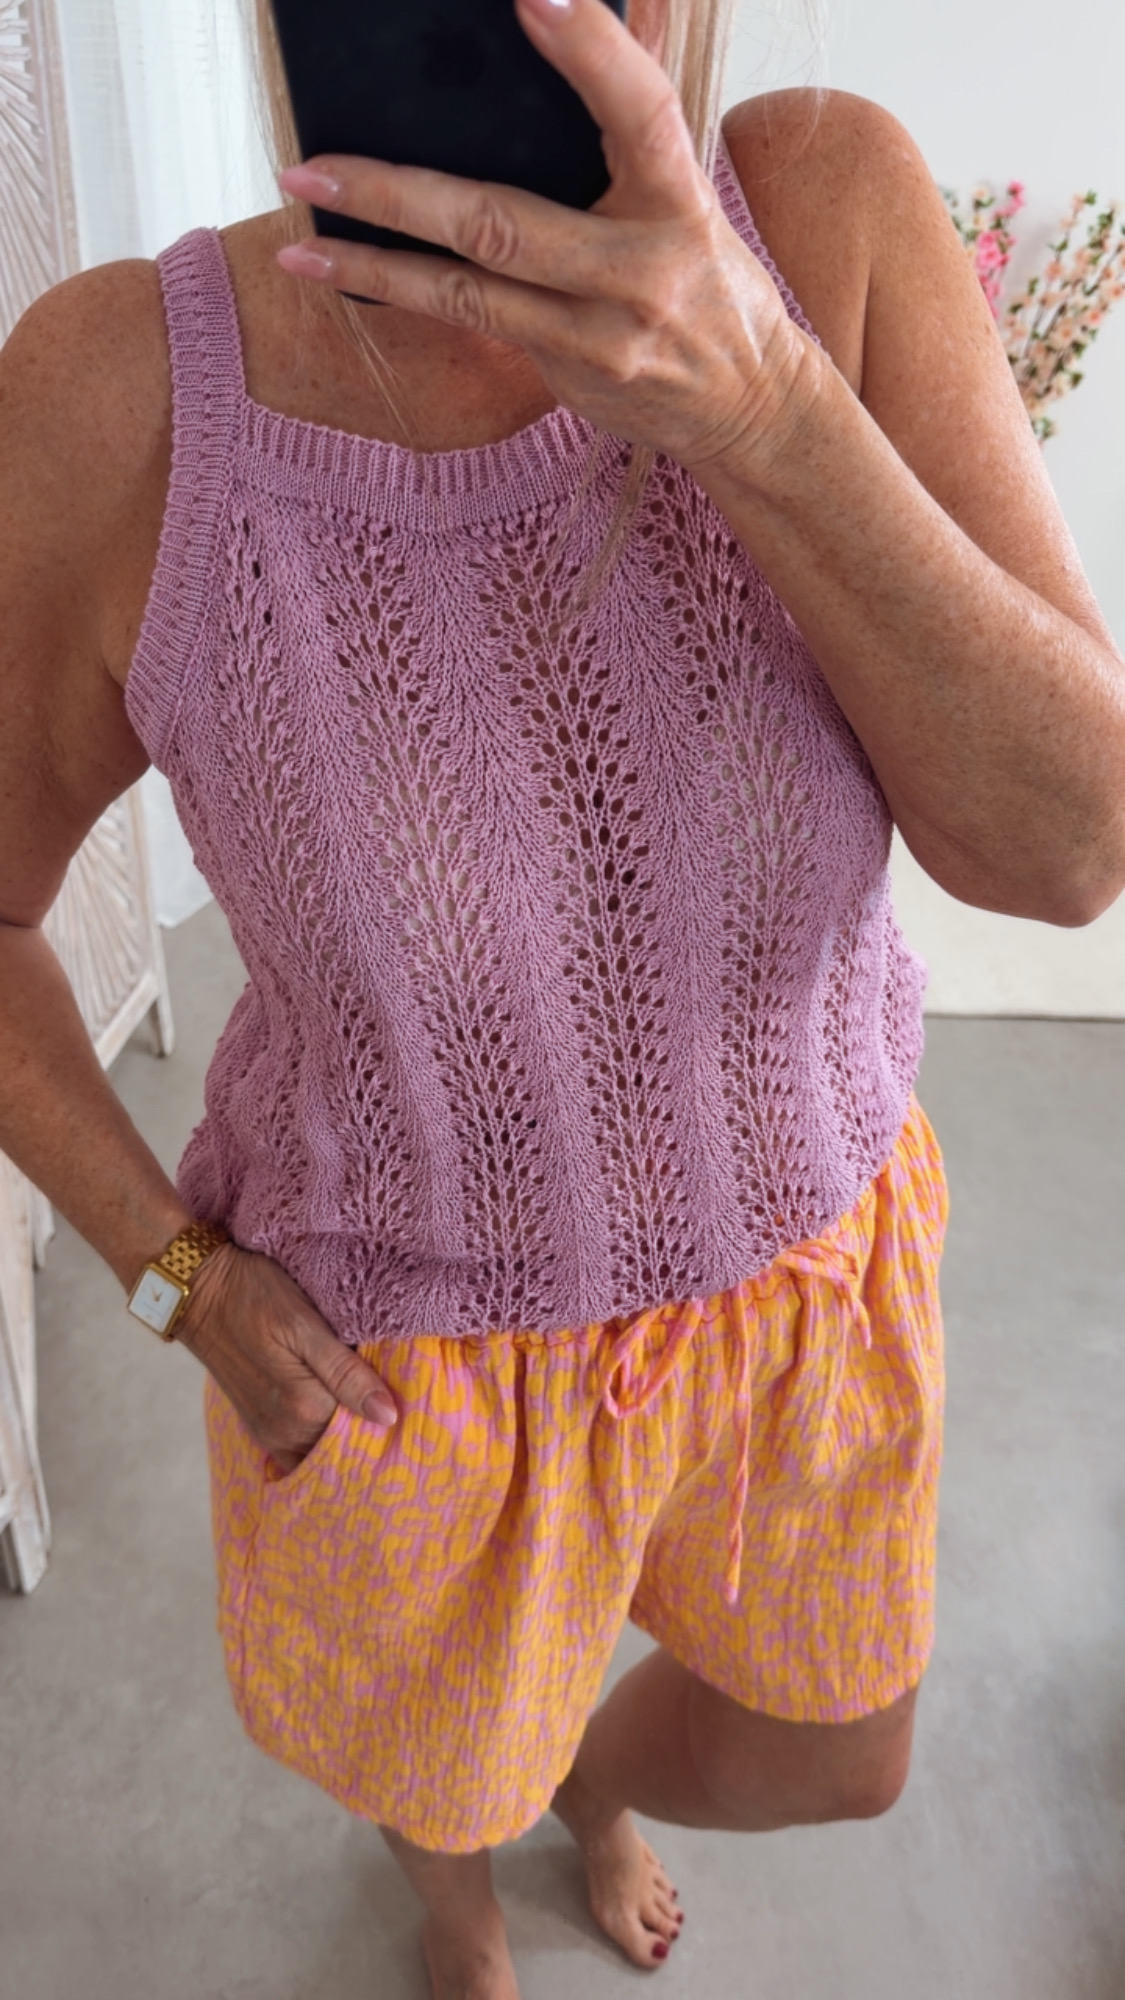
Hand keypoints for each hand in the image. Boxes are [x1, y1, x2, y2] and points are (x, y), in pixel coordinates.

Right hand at [175, 1242, 396, 1474]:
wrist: (198, 1289)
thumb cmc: (254, 1295)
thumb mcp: (305, 1325)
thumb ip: (345, 1374)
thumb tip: (388, 1417)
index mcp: (304, 1410)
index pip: (365, 1436)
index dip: (391, 1421)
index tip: (415, 1405)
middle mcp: (285, 1433)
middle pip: (343, 1450)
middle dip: (371, 1433)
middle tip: (402, 1406)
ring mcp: (269, 1432)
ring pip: (322, 1450)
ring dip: (347, 1434)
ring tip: (374, 1405)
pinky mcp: (260, 1422)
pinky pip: (301, 1445)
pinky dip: (323, 1435)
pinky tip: (340, 1409)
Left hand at [274, 0, 807, 480]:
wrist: (748, 407)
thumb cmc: (712, 283)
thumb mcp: (694, 193)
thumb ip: (643, 113)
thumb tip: (623, 9)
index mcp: (681, 201)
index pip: (639, 111)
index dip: (590, 51)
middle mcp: (640, 271)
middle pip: (504, 223)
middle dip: (399, 192)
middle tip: (316, 162)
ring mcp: (600, 335)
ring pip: (468, 290)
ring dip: (374, 260)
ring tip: (301, 228)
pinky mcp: (569, 374)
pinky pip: (472, 322)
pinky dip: (403, 293)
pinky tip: (342, 270)